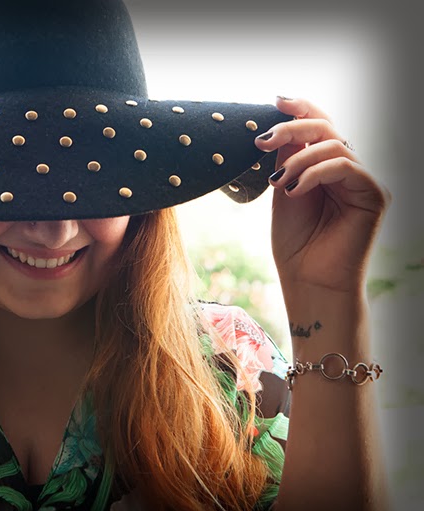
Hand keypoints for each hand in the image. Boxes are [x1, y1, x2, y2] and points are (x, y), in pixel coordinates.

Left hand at [255, 98, 391, 295]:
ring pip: (335, 145)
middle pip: (326, 129)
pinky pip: (346, 166)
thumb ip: (288, 159)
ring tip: (278, 182)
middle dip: (292, 128)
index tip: (275, 102)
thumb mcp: (284, 190)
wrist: (308, 281)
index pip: (319, 127)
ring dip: (299, 159)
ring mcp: (363, 181)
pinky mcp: (374, 195)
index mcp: (327, 167)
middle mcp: (349, 170)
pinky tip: (293, 190)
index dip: (301, 109)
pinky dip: (315, 173)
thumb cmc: (295, 243)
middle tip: (263, 141)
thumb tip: (282, 128)